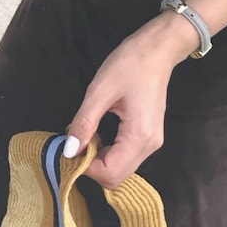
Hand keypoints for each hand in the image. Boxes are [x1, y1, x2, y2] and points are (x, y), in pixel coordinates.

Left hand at [64, 14, 192, 188]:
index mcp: (139, 136)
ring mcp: (152, 143)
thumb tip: (69, 151)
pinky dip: (107, 153)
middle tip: (74, 143)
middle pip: (116, 177)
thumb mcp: (99, 91)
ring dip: (99, 160)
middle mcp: (150, 146)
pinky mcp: (148, 137)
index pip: (110, 173)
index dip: (85, 167)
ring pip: (120, 169)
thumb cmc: (130, 64)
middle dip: (91, 167)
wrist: (157, 49)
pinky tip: (97, 135)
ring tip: (85, 136)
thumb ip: (84, 123)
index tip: (69, 149)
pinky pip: (125, 157)